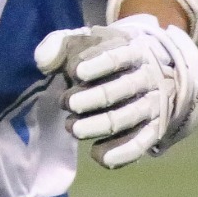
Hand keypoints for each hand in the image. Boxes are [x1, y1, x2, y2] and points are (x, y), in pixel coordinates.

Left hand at [34, 13, 197, 168]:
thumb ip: (59, 45)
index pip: (119, 55)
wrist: (148, 74)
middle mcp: (148, 77)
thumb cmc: (105, 57)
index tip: (76, 72)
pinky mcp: (154, 130)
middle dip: (93, 98)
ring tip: (74, 129)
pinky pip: (140, 144)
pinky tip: (97, 155)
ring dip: (99, 125)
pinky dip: (121, 152)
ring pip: (128, 117)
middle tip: (69, 103)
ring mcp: (153, 104)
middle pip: (123, 89)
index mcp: (133, 50)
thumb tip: (43, 62)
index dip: (98, 64)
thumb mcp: (84, 42)